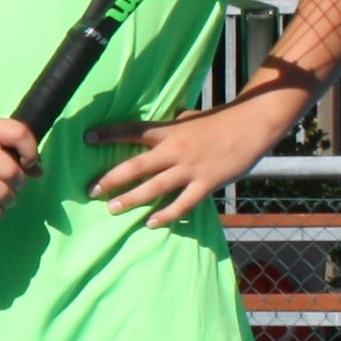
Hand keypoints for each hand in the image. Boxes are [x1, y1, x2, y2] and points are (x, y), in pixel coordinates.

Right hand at [0, 116, 41, 222]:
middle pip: (12, 172)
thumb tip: (38, 171)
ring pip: (2, 194)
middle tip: (12, 187)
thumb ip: (13, 150)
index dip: (31, 152)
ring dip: (7, 201)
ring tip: (1, 198)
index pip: (19, 133)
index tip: (28, 164)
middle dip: (18, 186)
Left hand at [87, 98, 295, 226]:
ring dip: (132, 199)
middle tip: (91, 190)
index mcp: (169, 131)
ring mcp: (190, 168)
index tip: (86, 137)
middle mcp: (175, 150)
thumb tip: (158, 123)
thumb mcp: (190, 117)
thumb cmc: (219, 121)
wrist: (253, 125)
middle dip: (111, 179)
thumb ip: (172, 124)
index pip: (132, 130)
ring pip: (155, 187)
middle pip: (136, 166)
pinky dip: (167, 215)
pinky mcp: (207, 183)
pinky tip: (151, 223)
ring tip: (112, 209)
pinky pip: (183, 203)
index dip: (109, 133)